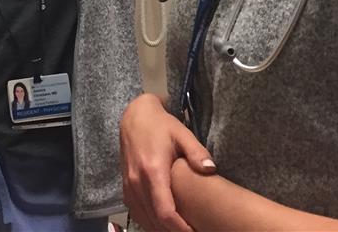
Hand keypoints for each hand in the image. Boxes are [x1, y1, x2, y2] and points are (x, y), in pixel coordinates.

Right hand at [121, 93, 215, 231]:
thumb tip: (211, 168)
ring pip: (144, 219)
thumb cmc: (161, 125)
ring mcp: (129, 185)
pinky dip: (149, 223)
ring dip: (160, 230)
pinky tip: (162, 226)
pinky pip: (136, 213)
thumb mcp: (182, 133)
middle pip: (154, 221)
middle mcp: (137, 182)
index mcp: (153, 171)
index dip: (180, 228)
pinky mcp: (125, 187)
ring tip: (180, 230)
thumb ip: (197, 152)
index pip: (165, 212)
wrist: (135, 116)